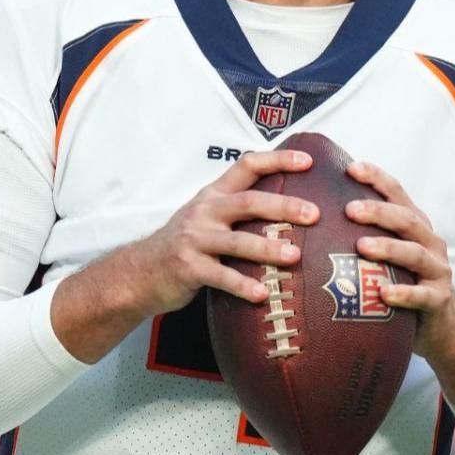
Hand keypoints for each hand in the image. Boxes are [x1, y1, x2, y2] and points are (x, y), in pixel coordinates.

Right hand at [117, 149, 316, 315]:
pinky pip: (221, 277)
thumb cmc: (186, 244)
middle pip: (248, 202)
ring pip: (236, 242)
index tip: (308, 162)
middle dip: (283, 206)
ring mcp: (195, 240)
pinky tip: (262, 294)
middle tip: (313, 214)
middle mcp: (205, 212)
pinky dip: (243, 286)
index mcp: (213, 194)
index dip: (277, 160)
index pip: (247, 165)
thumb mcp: (206, 216)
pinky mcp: (189, 268)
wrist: (140, 271)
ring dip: (267, 248)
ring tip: (294, 256)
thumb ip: (239, 209)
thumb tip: (290, 207)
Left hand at [346, 161, 454, 377]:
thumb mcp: (389, 255)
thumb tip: (313, 216)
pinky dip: (403, 294)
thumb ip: (365, 235)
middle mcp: (429, 242)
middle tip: (349, 210)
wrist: (443, 326)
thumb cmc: (404, 283)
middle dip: (378, 212)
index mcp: (415, 226)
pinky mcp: (438, 300)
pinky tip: (383, 294)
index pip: (398, 194)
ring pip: (414, 254)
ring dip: (388, 248)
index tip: (350, 168)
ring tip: (362, 247)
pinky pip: (422, 296)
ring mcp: (436, 271)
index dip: (377, 178)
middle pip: (406, 219)